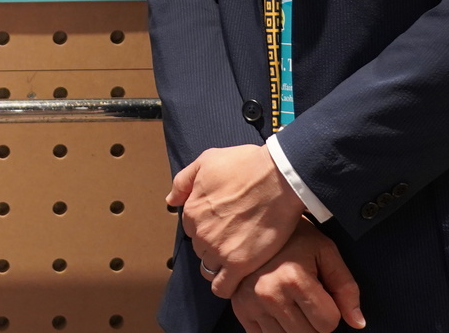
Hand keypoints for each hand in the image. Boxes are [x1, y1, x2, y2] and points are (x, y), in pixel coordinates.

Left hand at [166, 144, 304, 297]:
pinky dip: (226, 286)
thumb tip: (171, 199)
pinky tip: (237, 277)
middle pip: (200, 247)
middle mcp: (200, 232)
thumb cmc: (246, 165)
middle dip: (213, 243)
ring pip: (210, 266)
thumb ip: (184, 181)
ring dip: (220, 263)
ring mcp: (218, 250)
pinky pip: (222, 287)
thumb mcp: (207, 161)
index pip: (190, 227)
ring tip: (238, 254)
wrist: (278, 178)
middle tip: (235, 235)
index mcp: (191, 210)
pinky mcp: (239, 264)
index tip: (222, 222)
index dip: (206, 224)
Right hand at [230, 220, 363, 332]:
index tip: (322, 293)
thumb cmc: (295, 238)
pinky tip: (276, 309)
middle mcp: (269, 293)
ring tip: (292, 301)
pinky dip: (276, 329)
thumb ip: (346, 287)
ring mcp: (251, 304)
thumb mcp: (326, 252)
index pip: (328, 324)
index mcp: (293, 278)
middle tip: (307, 298)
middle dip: (315, 321)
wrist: (255, 224)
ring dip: (295, 326)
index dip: (331, 310)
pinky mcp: (240, 310)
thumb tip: (358, 323)